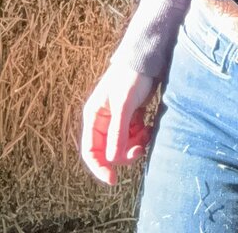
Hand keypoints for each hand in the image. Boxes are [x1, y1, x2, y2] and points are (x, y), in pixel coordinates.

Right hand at [80, 63, 158, 185]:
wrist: (146, 58)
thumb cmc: (131, 76)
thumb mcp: (124, 104)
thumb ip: (118, 132)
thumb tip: (112, 160)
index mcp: (94, 117)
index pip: (90, 151)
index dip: (99, 167)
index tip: (113, 179)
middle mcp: (102, 120)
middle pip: (109, 151)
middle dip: (124, 154)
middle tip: (140, 149)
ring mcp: (116, 119)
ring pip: (122, 145)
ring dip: (134, 144)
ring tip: (145, 132)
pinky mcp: (129, 116)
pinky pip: (132, 136)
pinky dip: (139, 136)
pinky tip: (147, 126)